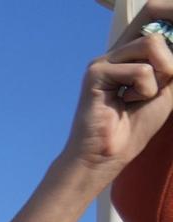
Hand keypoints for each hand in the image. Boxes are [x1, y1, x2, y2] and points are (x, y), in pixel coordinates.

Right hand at [63, 12, 172, 175]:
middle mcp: (116, 53)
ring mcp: (104, 61)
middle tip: (151, 91)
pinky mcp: (96, 72)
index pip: (155, 26)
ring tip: (138, 97)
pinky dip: (144, 91)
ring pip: (151, 44)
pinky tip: (123, 103)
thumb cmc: (135, 126)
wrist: (108, 155)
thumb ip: (172, 64)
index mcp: (129, 55)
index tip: (161, 79)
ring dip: (157, 78)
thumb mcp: (166, 88)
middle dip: (167, 66)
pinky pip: (141, 70)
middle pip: (157, 36)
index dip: (168, 39)